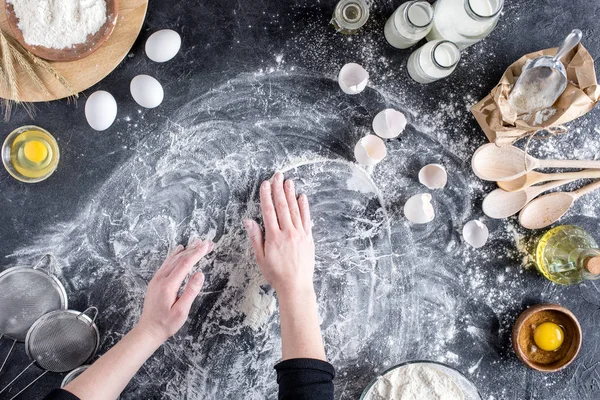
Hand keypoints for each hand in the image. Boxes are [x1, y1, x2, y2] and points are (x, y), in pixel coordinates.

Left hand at [136, 240, 212, 342]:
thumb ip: (190, 291)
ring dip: (186, 250)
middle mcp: (160, 278)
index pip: (185, 263)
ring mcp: (156, 279)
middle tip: (208, 243)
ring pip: (172, 259)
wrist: (148, 330)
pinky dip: (175, 255)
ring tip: (197, 243)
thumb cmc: (166, 323)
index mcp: (168, 285)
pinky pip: (167, 263)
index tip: (207, 245)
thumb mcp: (181, 311)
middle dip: (194, 249)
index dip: (197, 253)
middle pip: (179, 258)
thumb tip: (200, 274)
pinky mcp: (155, 281)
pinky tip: (179, 250)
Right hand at [244, 172, 314, 297]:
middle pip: (282, 206)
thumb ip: (256, 238)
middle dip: (278, 189)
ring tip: (288, 181)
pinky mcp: (308, 238)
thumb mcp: (260, 258)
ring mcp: (300, 234)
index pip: (269, 211)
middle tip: (277, 176)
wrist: (296, 286)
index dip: (266, 196)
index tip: (265, 184)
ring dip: (290, 194)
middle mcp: (287, 233)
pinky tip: (302, 197)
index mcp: (273, 237)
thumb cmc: (276, 274)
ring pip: (294, 210)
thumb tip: (248, 221)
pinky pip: (306, 219)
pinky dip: (304, 207)